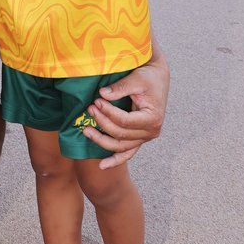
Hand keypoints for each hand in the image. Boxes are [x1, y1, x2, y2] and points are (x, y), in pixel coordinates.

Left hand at [83, 49, 169, 169]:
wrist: (157, 78)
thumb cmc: (148, 77)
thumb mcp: (137, 78)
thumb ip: (120, 87)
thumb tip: (102, 94)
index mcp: (152, 119)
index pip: (124, 121)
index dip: (108, 113)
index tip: (96, 101)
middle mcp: (151, 132)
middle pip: (120, 135)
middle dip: (102, 123)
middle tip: (89, 109)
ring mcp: (145, 137)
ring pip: (120, 146)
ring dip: (102, 141)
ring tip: (86, 131)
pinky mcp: (139, 138)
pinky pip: (127, 153)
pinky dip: (115, 160)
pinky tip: (102, 166)